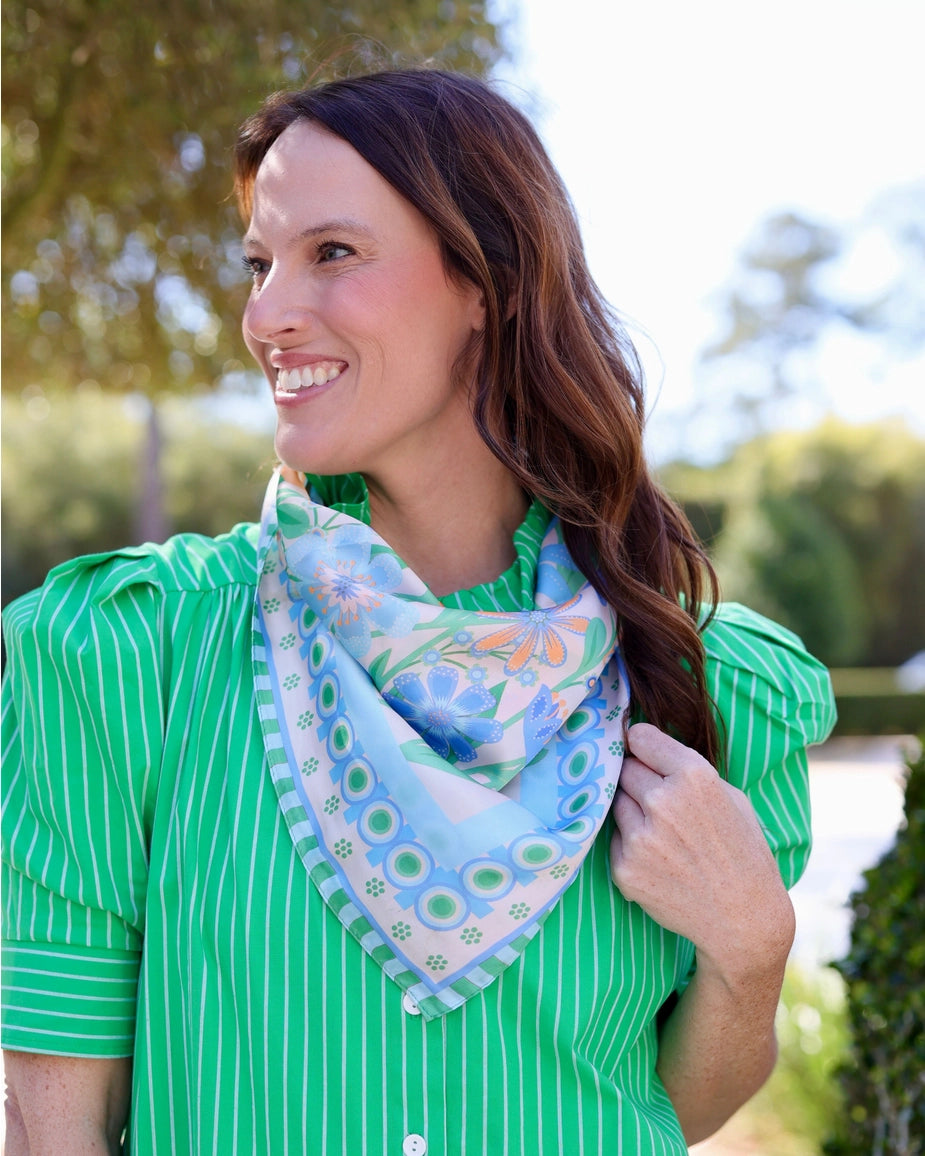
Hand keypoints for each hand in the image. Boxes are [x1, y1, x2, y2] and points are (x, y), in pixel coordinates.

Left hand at [609, 723, 793, 980]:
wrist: (743, 919)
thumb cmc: (743, 853)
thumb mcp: (731, 797)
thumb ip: (688, 770)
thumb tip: (647, 747)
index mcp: (694, 777)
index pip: (640, 737)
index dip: (641, 744)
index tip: (641, 750)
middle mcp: (662, 802)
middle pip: (626, 770)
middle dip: (639, 779)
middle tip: (658, 800)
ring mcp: (640, 837)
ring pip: (617, 803)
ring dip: (632, 811)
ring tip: (663, 834)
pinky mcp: (624, 868)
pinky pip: (615, 839)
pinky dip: (630, 845)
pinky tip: (658, 859)